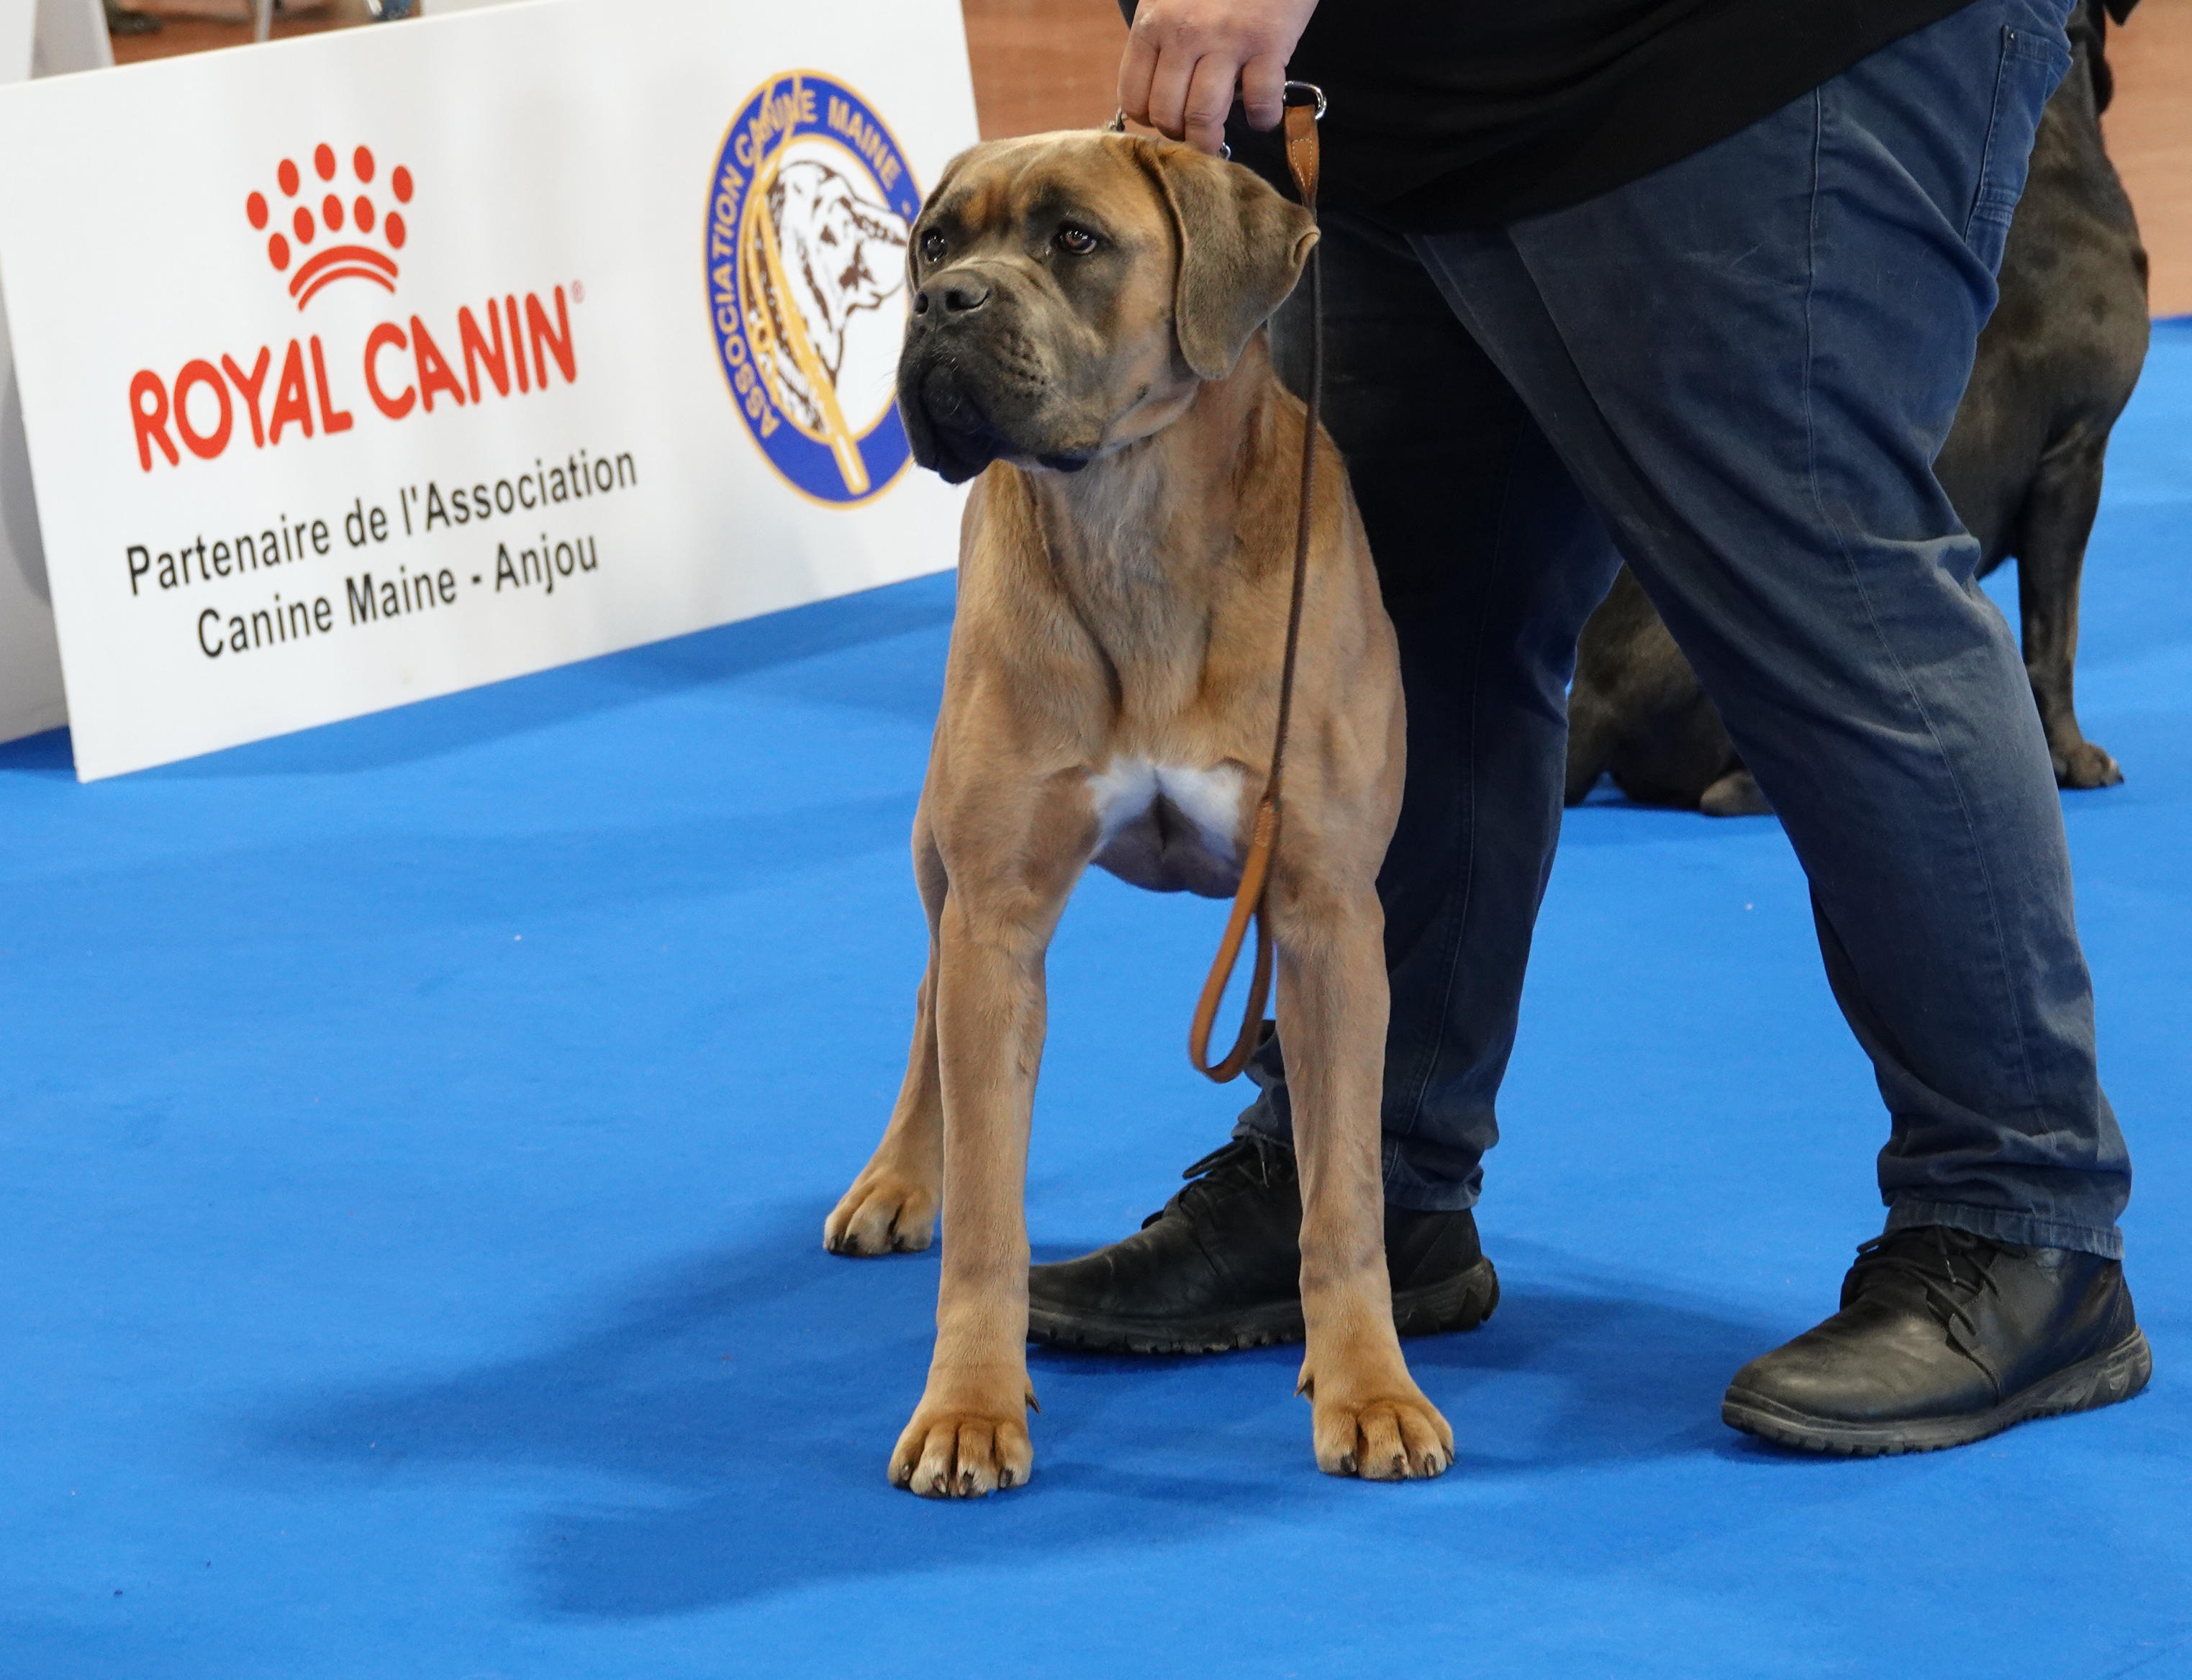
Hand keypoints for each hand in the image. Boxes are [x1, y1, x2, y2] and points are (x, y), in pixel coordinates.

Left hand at [1118, 0, 1321, 153]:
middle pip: (1167, 114)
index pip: (1134, 97)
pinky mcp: (1268, 42)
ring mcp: (1227, 39)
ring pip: (1204, 116)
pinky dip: (1262, 119)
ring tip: (1218, 140)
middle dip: (1180, 136)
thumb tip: (1160, 88)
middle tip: (1194, 132)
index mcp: (1154, 22)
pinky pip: (1260, 101)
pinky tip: (1261, 114)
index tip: (1166, 118)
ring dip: (1210, 140)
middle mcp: (1185, 33)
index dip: (1150, 118)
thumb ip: (1161, 35)